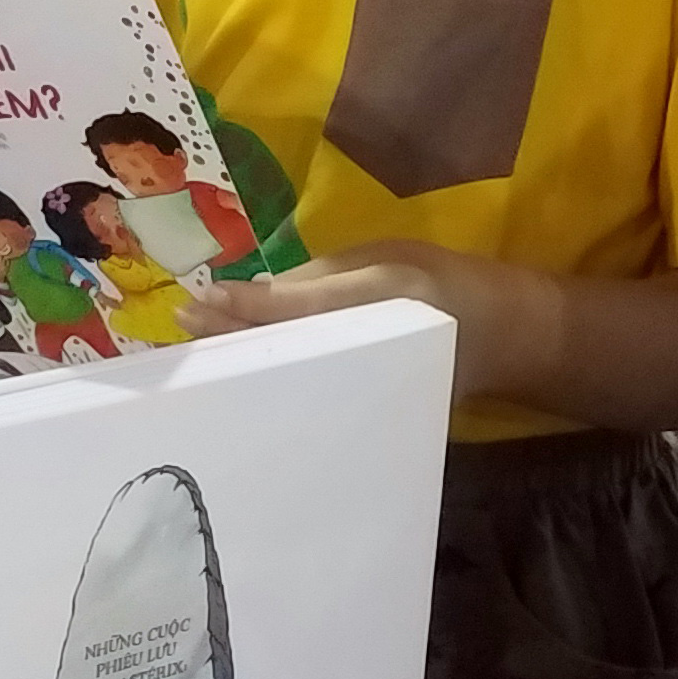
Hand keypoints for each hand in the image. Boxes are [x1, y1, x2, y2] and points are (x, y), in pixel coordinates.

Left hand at [176, 240, 549, 398]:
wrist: (497, 332)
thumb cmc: (432, 284)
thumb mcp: (375, 264)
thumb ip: (309, 283)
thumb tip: (232, 299)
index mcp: (371, 314)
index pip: (295, 318)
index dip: (243, 312)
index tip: (196, 300)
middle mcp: (360, 364)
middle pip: (281, 361)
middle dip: (229, 346)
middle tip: (180, 330)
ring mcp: (358, 396)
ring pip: (286, 386)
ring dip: (240, 369)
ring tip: (195, 354)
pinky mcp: (357, 413)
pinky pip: (303, 399)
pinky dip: (266, 386)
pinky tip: (233, 379)